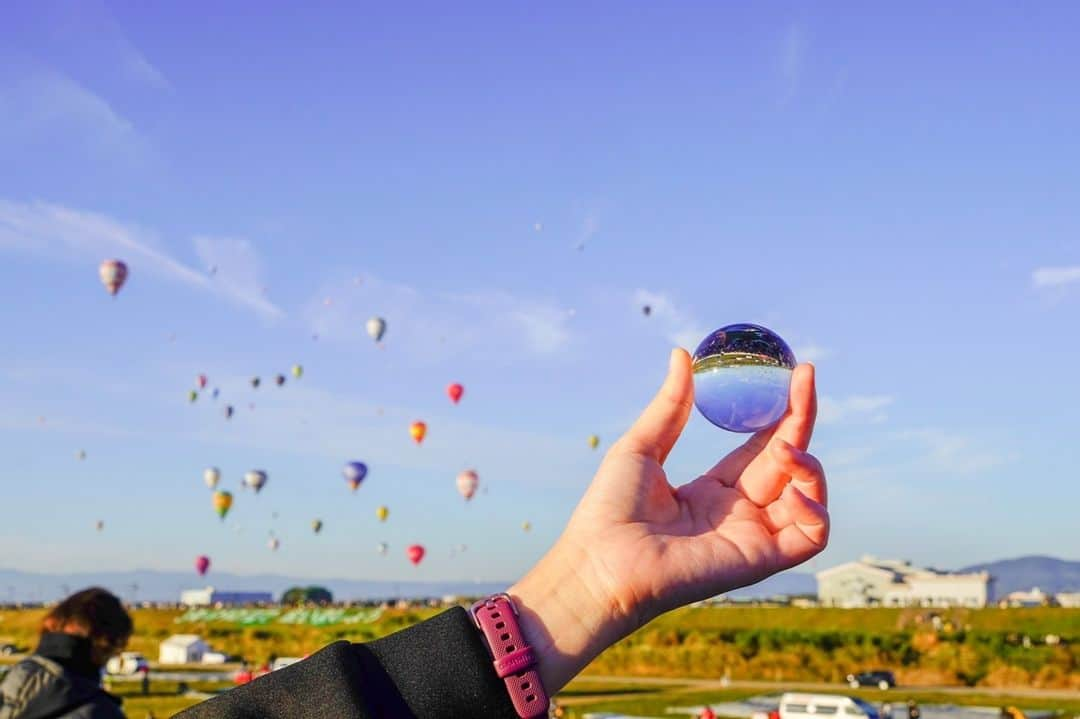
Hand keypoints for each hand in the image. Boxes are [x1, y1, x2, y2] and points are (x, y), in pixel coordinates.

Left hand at [510, 348, 827, 691]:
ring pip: (809, 499)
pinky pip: (811, 536)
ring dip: (810, 466)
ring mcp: (752, 537)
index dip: (779, 412)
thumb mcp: (641, 446)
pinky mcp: (761, 560)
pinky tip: (793, 490)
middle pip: (788, 463)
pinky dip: (815, 510)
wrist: (601, 561)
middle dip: (801, 419)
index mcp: (711, 491)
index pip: (760, 447)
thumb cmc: (609, 510)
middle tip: (806, 379)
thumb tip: (682, 354)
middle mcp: (738, 513)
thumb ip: (671, 406)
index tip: (793, 374)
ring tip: (785, 447)